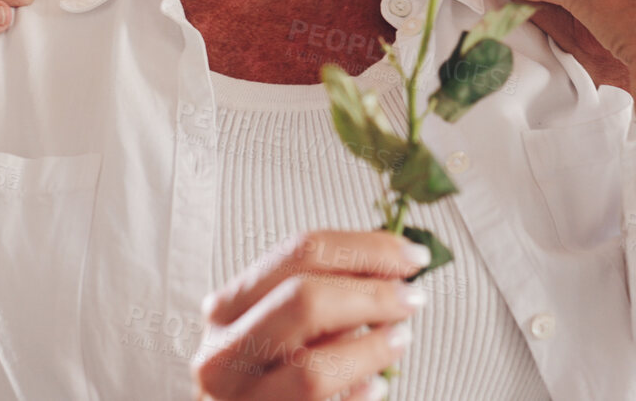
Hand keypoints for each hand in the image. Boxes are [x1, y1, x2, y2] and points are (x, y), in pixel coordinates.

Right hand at [193, 230, 426, 400]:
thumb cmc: (262, 370)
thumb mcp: (272, 323)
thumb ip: (320, 292)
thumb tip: (392, 261)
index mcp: (228, 308)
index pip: (300, 254)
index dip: (366, 249)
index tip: (410, 256)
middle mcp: (224, 352)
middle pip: (304, 301)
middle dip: (372, 294)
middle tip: (411, 297)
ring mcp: (241, 398)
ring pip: (314, 369)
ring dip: (371, 348)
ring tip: (400, 339)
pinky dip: (358, 395)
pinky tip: (376, 384)